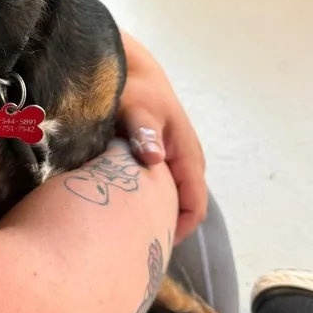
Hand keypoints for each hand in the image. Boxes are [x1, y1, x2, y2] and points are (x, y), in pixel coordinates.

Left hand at [118, 31, 206, 243]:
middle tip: (130, 241)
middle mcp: (185, 162)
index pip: (193, 208)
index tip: (148, 243)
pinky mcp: (158, 157)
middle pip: (182, 208)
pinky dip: (144, 198)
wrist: (133, 69)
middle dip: (161, 226)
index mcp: (187, 156)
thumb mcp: (137, 107)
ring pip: (169, 198)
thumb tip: (155, 158)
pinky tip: (119, 204)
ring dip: (152, 212)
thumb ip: (144, 131)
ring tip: (123, 227)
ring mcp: (173, 160)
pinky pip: (158, 187)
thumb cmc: (136, 88)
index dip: (176, 230)